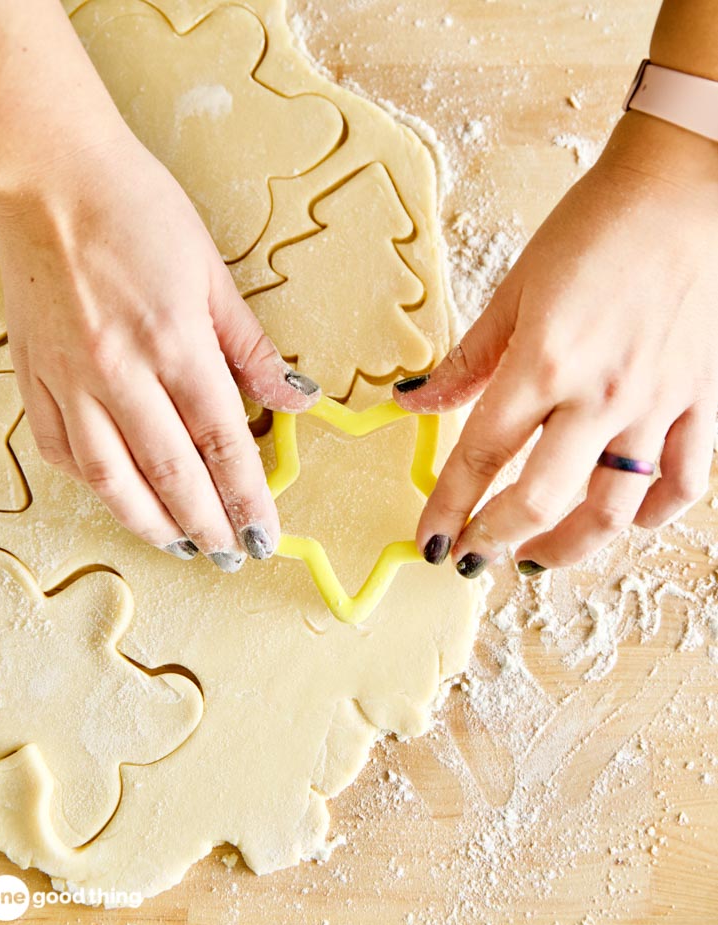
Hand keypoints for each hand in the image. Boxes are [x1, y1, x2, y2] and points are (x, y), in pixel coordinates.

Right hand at [0, 133, 319, 569]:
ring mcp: (70, 378)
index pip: (223, 443)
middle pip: (171, 472)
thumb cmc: (137, 212)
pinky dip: (94, 484)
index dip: (247, 498)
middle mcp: (120, 371)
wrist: (51, 177)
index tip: (264, 535)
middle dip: (207, 524)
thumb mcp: (212, 274)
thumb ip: (254, 348)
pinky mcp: (34, 376)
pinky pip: (61, 450)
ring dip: (150, 522)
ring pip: (111, 478)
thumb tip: (297, 398)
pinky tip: (119, 497)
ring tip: (181, 544)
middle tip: (229, 555)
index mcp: (175, 343)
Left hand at [394, 112, 717, 576]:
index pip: (480, 456)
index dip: (448, 506)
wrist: (686, 188)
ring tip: (537, 556)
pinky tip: (626, 520)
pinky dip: (653, 514)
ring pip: (613, 509)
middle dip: (497, 539)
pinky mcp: (702, 401)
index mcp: (543, 363)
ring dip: (568, 546)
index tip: (431, 540)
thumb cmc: (597, 228)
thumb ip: (467, 360)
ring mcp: (656, 404)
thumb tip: (415, 401)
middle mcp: (599, 396)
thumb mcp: (516, 290)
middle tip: (476, 555)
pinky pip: (682, 482)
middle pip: (540, 499)